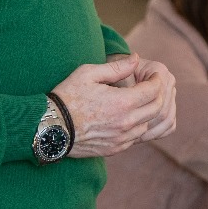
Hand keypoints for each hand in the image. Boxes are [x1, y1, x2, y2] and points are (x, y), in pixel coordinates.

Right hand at [53, 55, 170, 158]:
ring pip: (147, 124)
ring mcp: (121, 139)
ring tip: (139, 100)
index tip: (155, 74)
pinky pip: (135, 138)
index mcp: (122, 103)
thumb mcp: (89, 73)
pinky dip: (136, 126)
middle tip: (151, 85)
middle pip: (156, 108)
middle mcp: (125, 123)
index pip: (153, 91)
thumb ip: (116, 67)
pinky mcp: (114, 149)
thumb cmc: (67, 97)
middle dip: (158, 94)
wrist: (49, 128)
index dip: (157, 80)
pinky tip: (127, 117)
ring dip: (147, 112)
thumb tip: (136, 59)